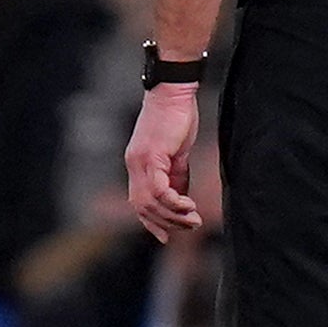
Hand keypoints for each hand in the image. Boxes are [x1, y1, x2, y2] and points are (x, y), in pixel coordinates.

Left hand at [126, 82, 204, 242]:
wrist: (174, 90)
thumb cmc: (177, 116)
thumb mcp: (177, 153)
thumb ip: (176, 175)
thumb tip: (181, 197)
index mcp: (137, 164)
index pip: (138, 202)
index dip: (152, 223)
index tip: (168, 236)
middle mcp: (133, 165)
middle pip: (143, 208)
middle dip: (167, 223)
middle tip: (190, 226)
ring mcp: (140, 161)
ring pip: (150, 203)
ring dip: (173, 216)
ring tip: (194, 219)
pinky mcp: (152, 156)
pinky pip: (159, 190)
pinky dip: (174, 202)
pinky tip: (189, 205)